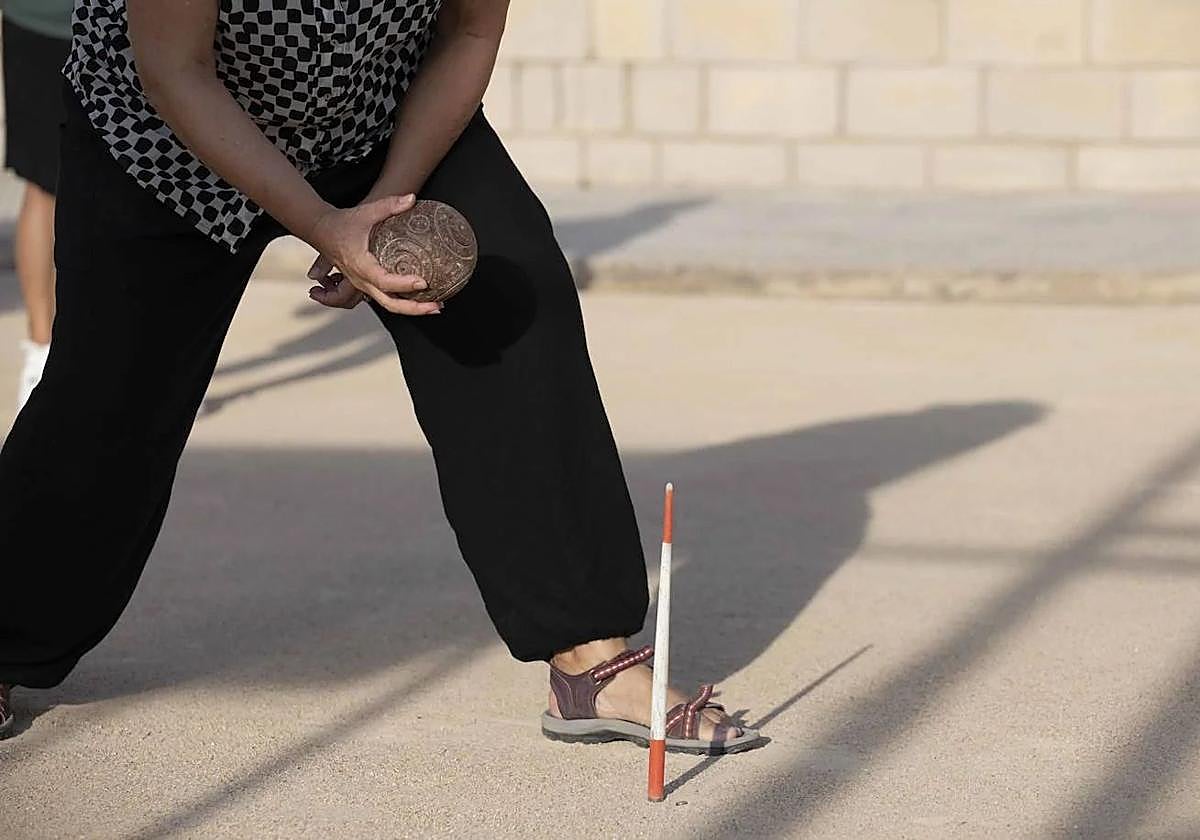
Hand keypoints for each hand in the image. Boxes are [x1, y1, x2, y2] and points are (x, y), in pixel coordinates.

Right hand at [306, 194, 440, 314]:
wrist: (321, 231)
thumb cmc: (342, 223)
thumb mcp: (366, 212)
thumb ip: (389, 205)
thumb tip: (412, 198)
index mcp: (361, 265)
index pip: (384, 280)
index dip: (404, 284)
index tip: (423, 282)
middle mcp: (362, 280)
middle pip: (390, 303)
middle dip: (414, 308)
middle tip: (436, 306)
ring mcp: (363, 286)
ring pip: (389, 304)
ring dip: (411, 309)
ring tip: (434, 306)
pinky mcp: (366, 286)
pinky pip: (386, 299)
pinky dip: (404, 303)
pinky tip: (421, 300)